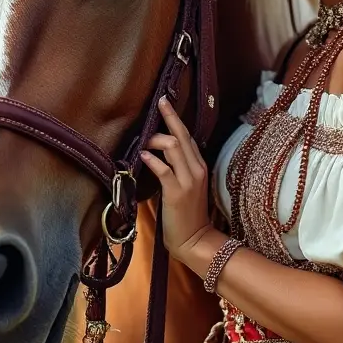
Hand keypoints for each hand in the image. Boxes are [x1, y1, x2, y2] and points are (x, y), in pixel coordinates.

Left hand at [140, 96, 213, 262]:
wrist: (195, 240)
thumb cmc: (186, 215)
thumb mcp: (184, 187)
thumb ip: (174, 169)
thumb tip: (154, 154)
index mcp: (199, 166)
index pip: (188, 136)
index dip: (176, 120)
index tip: (166, 104)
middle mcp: (196, 169)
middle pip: (183, 135)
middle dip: (170, 117)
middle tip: (160, 101)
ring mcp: (188, 180)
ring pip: (175, 147)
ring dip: (157, 139)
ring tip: (143, 139)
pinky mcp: (177, 192)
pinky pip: (164, 170)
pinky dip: (152, 160)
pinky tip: (143, 155)